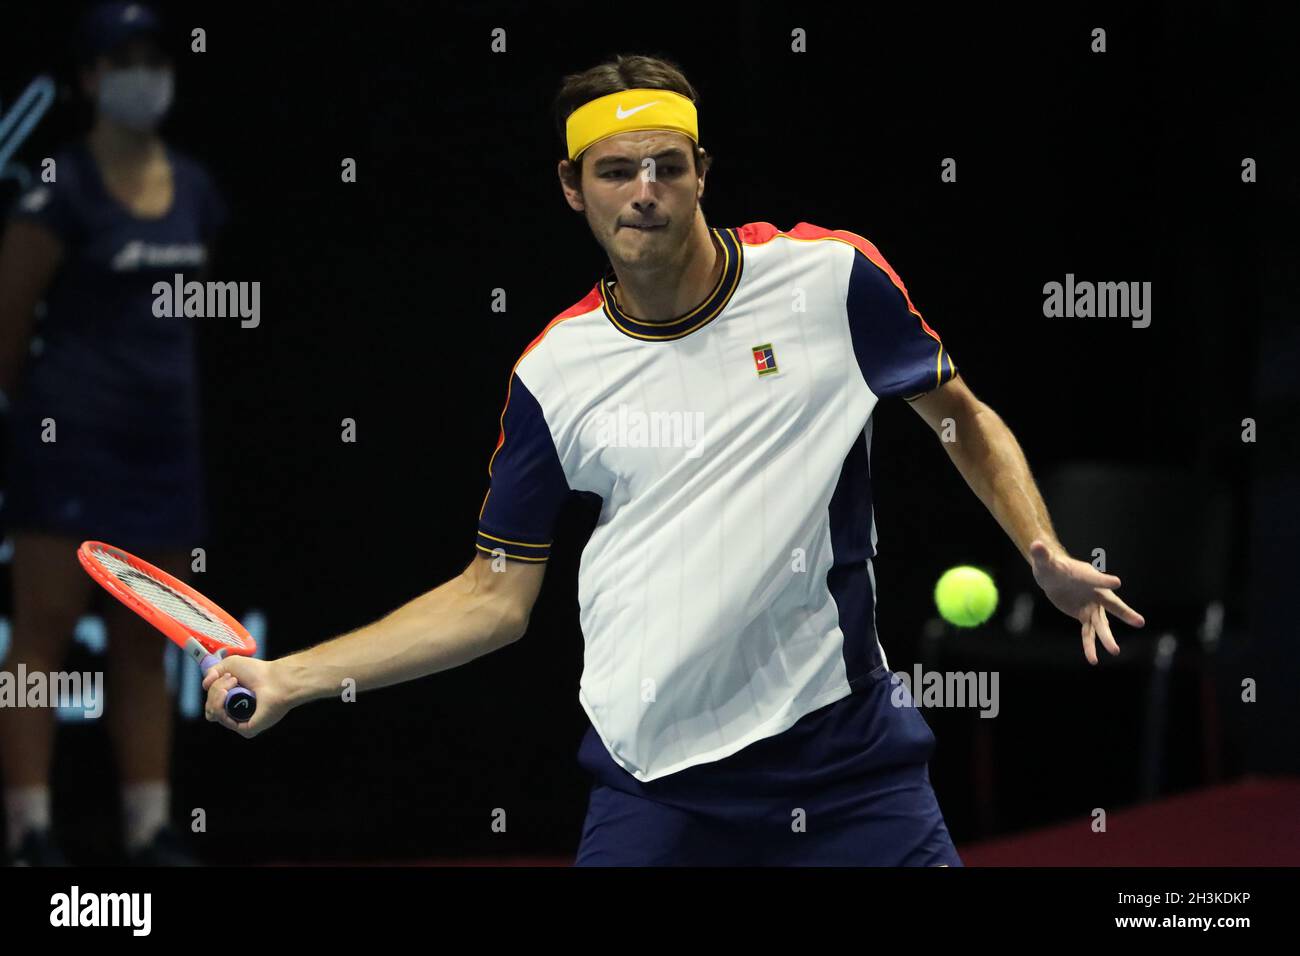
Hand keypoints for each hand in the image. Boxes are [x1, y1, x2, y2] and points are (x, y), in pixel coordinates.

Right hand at [202, 656, 289, 737]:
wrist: (275, 678)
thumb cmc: (257, 671)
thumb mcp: (229, 665)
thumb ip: (212, 672)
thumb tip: (204, 685)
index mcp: (232, 702)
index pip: (211, 703)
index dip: (212, 689)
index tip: (225, 675)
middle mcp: (235, 713)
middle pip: (209, 708)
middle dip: (215, 690)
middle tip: (232, 678)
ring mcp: (240, 722)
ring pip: (214, 714)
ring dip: (217, 695)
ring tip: (233, 683)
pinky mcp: (247, 729)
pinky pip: (225, 721)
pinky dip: (221, 707)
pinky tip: (229, 695)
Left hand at [1029, 539, 1145, 664]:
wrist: (1052, 576)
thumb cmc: (1051, 565)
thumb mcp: (1044, 561)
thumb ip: (1041, 554)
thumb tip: (1035, 544)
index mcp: (1089, 577)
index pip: (1098, 579)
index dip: (1105, 581)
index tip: (1116, 583)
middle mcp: (1096, 593)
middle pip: (1112, 605)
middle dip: (1124, 613)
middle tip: (1140, 622)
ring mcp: (1092, 607)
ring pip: (1101, 625)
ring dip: (1107, 638)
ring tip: (1115, 651)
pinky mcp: (1084, 617)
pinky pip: (1088, 634)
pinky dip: (1089, 646)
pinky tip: (1092, 660)